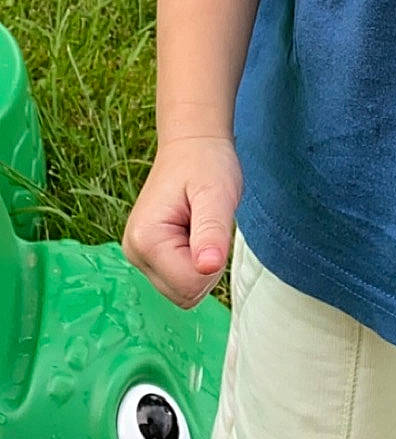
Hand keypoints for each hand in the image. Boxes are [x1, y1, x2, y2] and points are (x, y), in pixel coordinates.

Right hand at [121, 136, 242, 308]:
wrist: (192, 145)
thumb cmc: (206, 164)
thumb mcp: (217, 194)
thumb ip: (211, 232)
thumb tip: (208, 267)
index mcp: (146, 240)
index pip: (190, 286)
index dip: (212, 262)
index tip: (210, 225)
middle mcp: (134, 253)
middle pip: (185, 294)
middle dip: (206, 266)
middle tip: (206, 225)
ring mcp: (139, 257)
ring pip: (183, 292)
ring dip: (201, 265)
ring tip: (199, 226)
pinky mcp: (148, 257)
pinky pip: (180, 281)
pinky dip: (194, 263)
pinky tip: (192, 233)